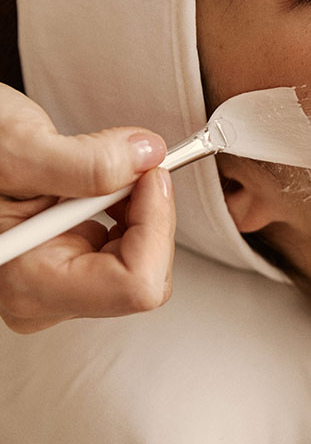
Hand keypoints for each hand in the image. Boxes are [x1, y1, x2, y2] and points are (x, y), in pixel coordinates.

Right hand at [0, 84, 174, 332]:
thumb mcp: (20, 145)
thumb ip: (89, 161)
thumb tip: (149, 159)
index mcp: (29, 282)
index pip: (134, 284)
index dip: (156, 225)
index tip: (150, 175)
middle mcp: (45, 298)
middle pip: (146, 276)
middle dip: (150, 216)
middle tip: (130, 168)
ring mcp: (60, 287)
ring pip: (145, 263)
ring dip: (140, 210)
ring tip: (101, 177)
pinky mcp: (72, 269)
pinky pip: (131, 251)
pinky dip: (131, 213)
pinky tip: (100, 191)